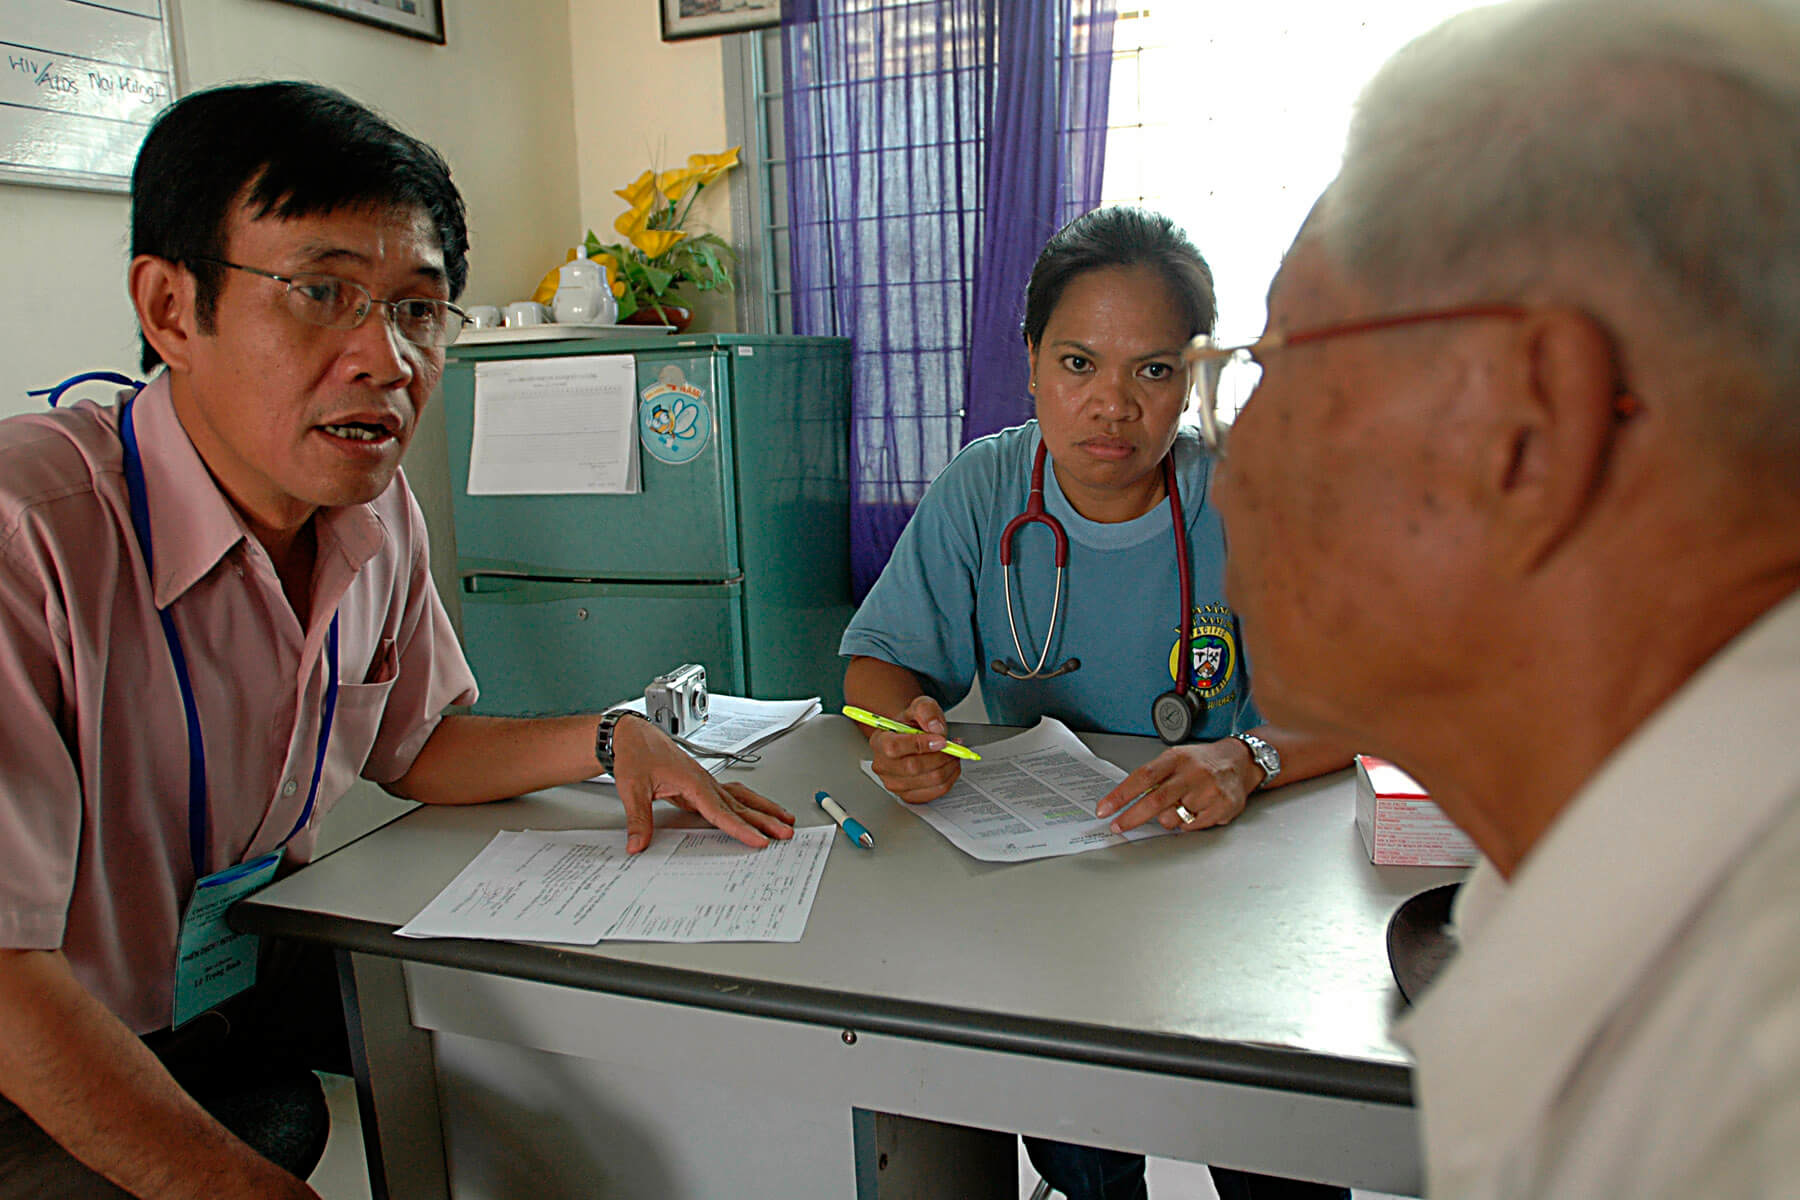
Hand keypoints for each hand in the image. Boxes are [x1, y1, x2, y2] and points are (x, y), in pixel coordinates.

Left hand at [611, 715, 795, 851]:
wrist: (633, 735)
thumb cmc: (635, 755)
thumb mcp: (632, 789)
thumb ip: (639, 819)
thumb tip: (638, 844)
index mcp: (692, 782)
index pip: (722, 812)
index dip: (742, 828)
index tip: (759, 839)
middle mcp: (704, 781)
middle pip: (741, 805)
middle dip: (766, 820)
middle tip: (785, 833)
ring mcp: (706, 782)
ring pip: (742, 798)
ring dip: (765, 809)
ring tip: (785, 820)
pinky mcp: (701, 783)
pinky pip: (732, 795)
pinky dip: (749, 803)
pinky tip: (757, 808)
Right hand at [866, 696, 960, 804]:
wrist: (910, 737)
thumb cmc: (911, 724)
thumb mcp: (919, 707)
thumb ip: (926, 711)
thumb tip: (936, 728)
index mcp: (880, 741)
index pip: (895, 747)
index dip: (921, 744)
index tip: (941, 740)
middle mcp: (882, 765)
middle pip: (914, 767)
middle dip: (942, 756)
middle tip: (954, 747)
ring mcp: (894, 783)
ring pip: (929, 780)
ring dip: (949, 767)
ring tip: (954, 755)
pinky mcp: (909, 795)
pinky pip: (936, 792)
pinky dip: (950, 778)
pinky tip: (950, 767)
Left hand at [1095, 738, 1258, 833]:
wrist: (1239, 762)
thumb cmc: (1201, 762)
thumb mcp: (1176, 759)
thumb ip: (1155, 777)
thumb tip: (1125, 802)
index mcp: (1177, 758)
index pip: (1142, 777)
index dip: (1121, 795)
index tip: (1105, 809)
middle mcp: (1193, 773)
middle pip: (1156, 801)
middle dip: (1132, 817)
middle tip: (1118, 826)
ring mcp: (1209, 791)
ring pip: (1173, 818)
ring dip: (1167, 819)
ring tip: (1178, 807)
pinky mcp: (1223, 807)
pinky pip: (1192, 827)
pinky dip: (1186, 824)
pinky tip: (1195, 811)